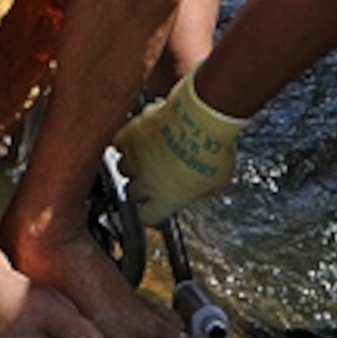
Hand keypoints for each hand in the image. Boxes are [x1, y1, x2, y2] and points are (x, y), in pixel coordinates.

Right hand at [110, 72, 245, 223]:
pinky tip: (135, 140)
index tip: (154, 209)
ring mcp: (135, 158)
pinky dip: (125, 143)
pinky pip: (118, 143)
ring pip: (122, 168)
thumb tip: (203, 187)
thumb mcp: (218, 180)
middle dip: (141, 189)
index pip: (148, 217)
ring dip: (132, 166)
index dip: (151, 214)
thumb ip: (202, 189)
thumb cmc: (212, 148)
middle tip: (152, 180)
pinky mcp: (130, 135)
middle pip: (132, 194)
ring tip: (143, 158)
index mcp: (167, 200)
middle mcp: (146, 182)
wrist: (201, 119)